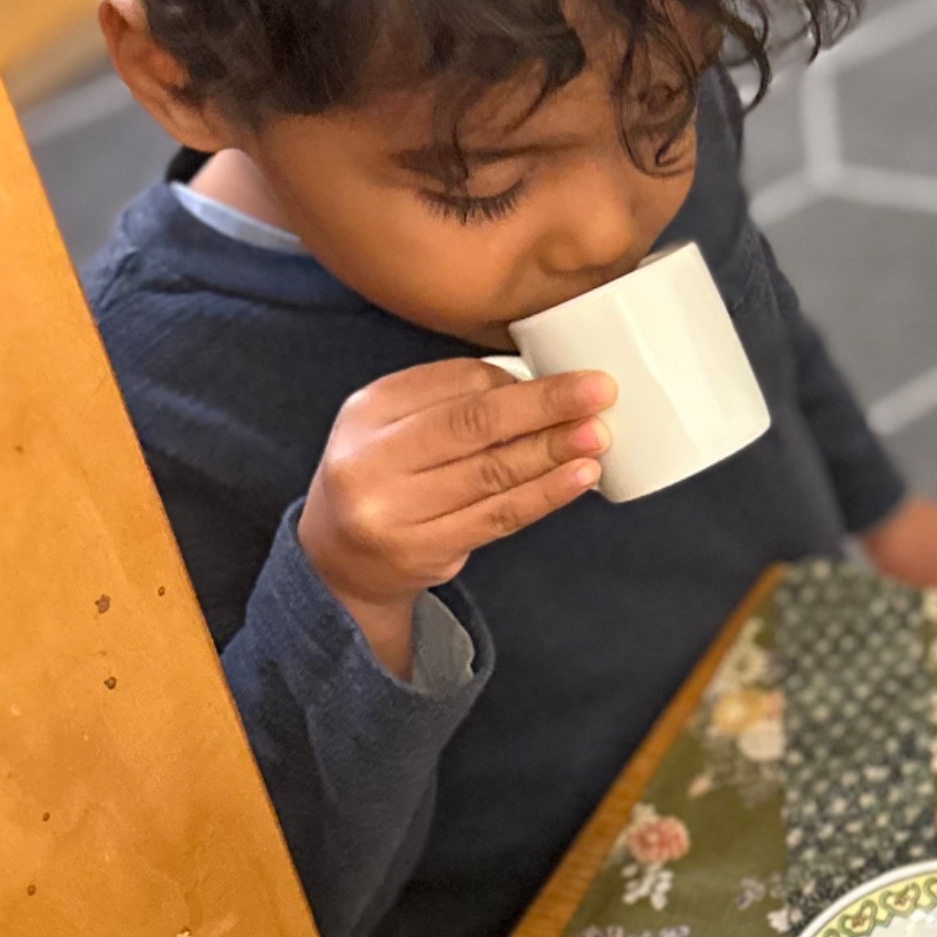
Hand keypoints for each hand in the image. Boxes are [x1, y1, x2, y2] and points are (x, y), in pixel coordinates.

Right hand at [299, 360, 614, 678]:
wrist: (337, 559)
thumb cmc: (382, 476)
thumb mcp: (392, 423)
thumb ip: (450, 399)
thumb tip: (538, 384)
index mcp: (368, 411)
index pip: (455, 382)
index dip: (518, 380)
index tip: (568, 377)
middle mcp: (372, 459)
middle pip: (473, 424)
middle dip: (545, 405)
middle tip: (599, 392)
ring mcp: (395, 510)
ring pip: (492, 472)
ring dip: (554, 450)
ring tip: (598, 434)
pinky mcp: (424, 550)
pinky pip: (499, 516)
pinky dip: (546, 493)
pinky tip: (580, 476)